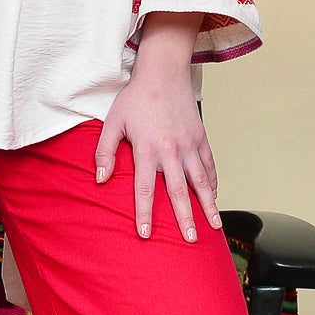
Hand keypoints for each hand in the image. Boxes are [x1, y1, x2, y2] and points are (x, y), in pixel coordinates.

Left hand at [95, 13, 217, 241]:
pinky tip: (214, 197)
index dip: (145, 214)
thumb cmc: (135, 98)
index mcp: (148, 149)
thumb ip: (105, 151)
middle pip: (179, 192)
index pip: (145, 189)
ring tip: (214, 227)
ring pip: (201, 182)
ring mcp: (190, 145)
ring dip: (208, 206)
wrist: (163, 73)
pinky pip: (209, 166)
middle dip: (184, 218)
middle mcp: (171, 151)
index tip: (145, 235)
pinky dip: (213, 183)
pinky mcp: (201, 138)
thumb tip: (99, 179)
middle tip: (189, 240)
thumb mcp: (113, 122)